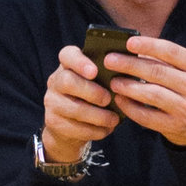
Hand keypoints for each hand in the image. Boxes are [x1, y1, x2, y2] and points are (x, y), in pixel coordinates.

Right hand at [42, 42, 122, 161]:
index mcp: (68, 65)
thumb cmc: (92, 97)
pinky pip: (74, 127)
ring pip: (73, 108)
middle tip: (108, 99)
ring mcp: (52, 102)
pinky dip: (94, 130)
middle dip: (91, 92)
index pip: (67, 55)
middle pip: (67, 81)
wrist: (70, 126)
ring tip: (113, 119)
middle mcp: (56, 81)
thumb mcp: (98, 82)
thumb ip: (108, 73)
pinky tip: (105, 129)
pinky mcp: (53, 122)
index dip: (80, 62)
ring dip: (97, 116)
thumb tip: (133, 68)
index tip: (95, 71)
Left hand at [105, 36, 185, 146]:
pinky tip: (120, 100)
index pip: (172, 52)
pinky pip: (147, 116)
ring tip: (113, 81)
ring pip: (152, 94)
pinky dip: (130, 107)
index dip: (149, 45)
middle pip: (157, 72)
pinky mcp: (175, 126)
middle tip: (110, 61)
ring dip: (128, 87)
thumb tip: (132, 50)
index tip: (128, 42)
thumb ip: (166, 61)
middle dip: (130, 65)